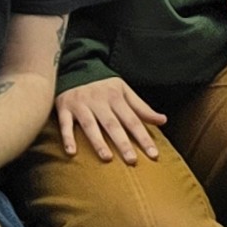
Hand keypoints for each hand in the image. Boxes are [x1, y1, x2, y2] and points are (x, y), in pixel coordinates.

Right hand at [54, 78, 168, 162]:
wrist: (74, 66)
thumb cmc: (102, 84)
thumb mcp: (123, 90)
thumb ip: (141, 107)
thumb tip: (163, 120)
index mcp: (115, 97)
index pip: (133, 120)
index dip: (143, 137)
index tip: (153, 155)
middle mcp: (98, 101)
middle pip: (112, 124)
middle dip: (123, 143)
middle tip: (132, 161)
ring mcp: (80, 105)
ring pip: (90, 125)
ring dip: (98, 141)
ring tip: (107, 157)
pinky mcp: (63, 107)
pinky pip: (64, 124)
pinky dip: (67, 138)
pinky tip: (71, 152)